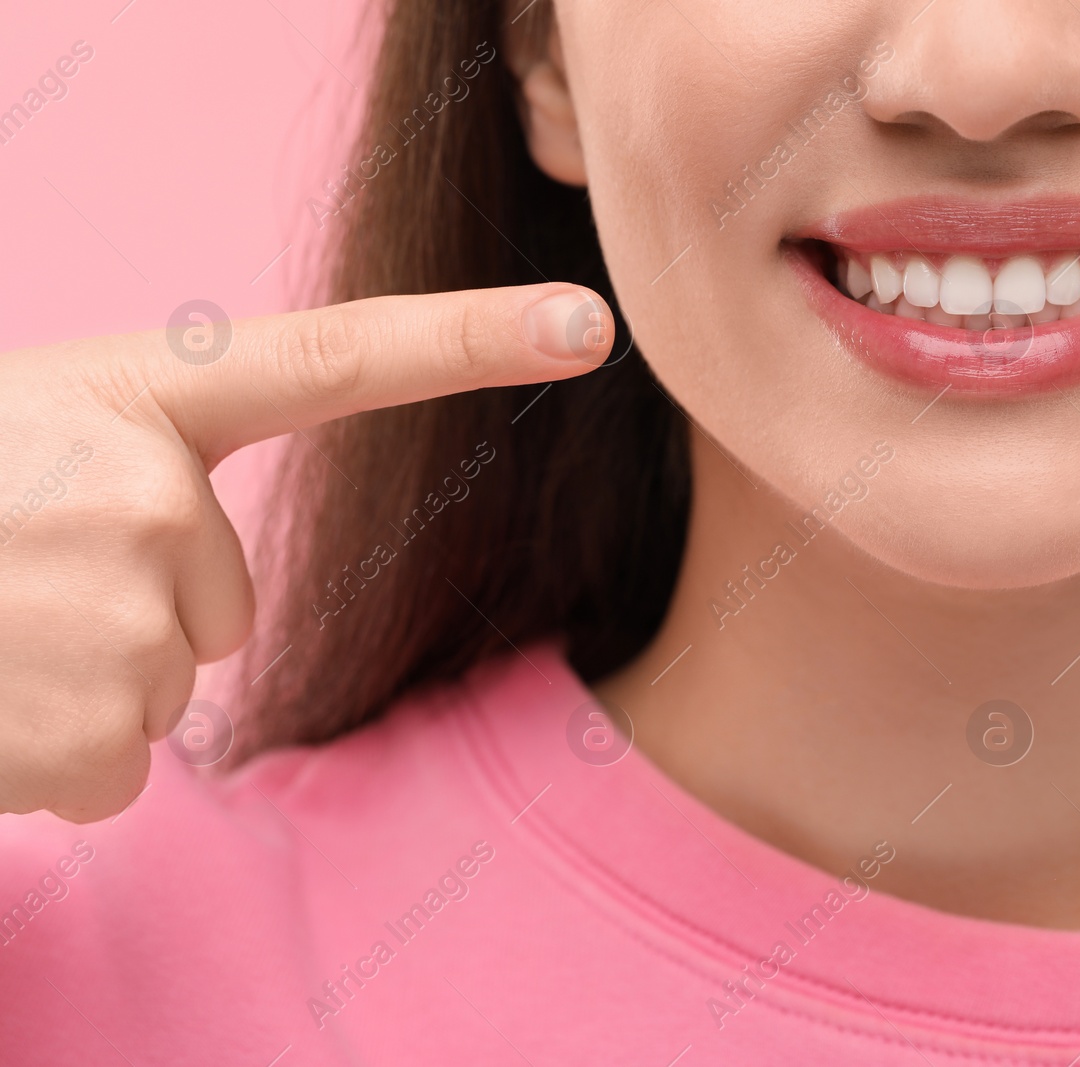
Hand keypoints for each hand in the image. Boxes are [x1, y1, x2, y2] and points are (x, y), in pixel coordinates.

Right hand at [0, 284, 613, 822]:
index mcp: (135, 397)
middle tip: (6, 583)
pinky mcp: (95, 727)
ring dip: (75, 686)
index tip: (591, 321)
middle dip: (128, 616)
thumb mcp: (17, 434)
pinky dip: (45, 761)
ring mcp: (129, 608)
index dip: (477, 338)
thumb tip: (191, 578)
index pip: (336, 359)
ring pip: (169, 684)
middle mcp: (153, 490)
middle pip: (227, 602)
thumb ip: (131, 461)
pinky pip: (118, 768)